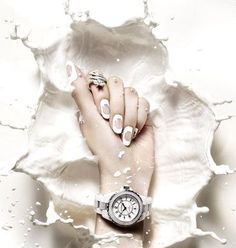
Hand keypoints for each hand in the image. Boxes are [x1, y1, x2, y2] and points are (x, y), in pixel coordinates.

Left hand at [66, 63, 154, 196]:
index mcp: (93, 103)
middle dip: (117, 107)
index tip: (102, 114)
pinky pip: (145, 103)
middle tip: (114, 127)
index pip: (99, 79)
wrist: (127, 169)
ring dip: (129, 116)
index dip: (102, 94)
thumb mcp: (89, 120)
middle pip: (117, 83)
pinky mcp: (143, 115)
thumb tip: (71, 67)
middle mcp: (110, 102)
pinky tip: (135, 133)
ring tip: (125, 135)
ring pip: (132, 93)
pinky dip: (140, 119)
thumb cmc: (104, 148)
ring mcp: (128, 108)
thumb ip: (81, 93)